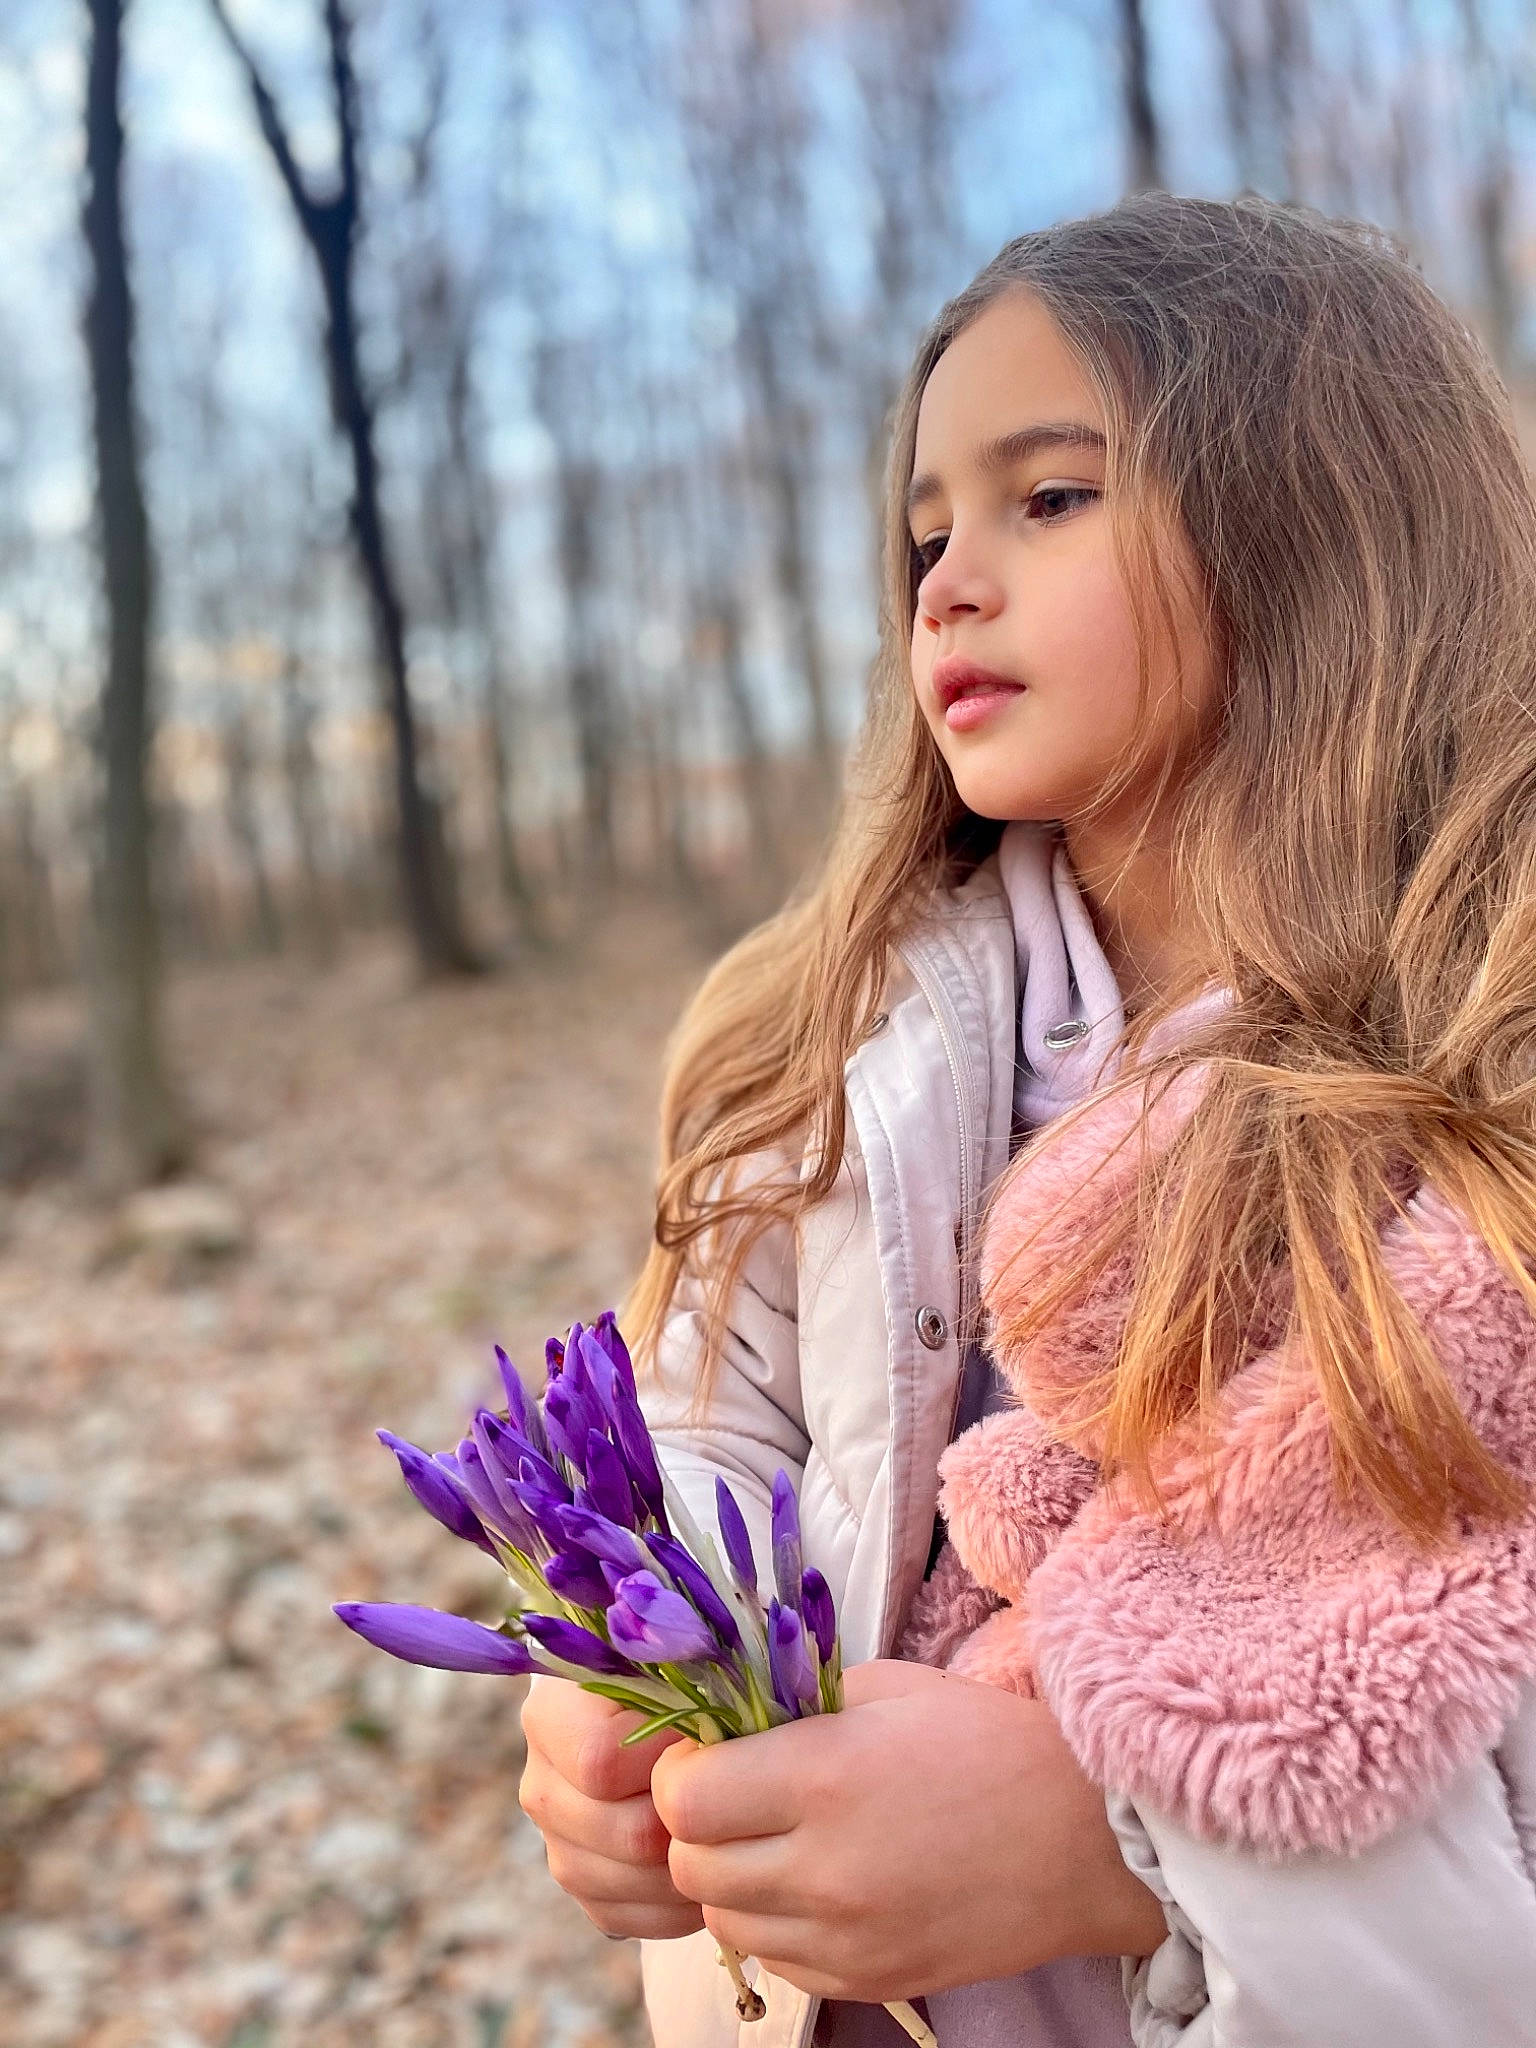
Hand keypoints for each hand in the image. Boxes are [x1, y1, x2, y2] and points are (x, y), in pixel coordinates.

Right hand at [518, 1674, 704, 1940]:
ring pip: (625, 1885)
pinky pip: (625, 1918)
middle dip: (688, 1821)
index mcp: (553, 1712)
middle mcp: (541, 1780)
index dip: (667, 1761)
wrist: (675, 1705)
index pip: (602, 1763)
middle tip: (730, 1796)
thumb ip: (686, 1675)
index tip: (705, 1743)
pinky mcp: (580, 1884)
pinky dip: (673, 1904)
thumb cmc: (689, 1672)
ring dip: (686, 1867)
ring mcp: (555, 1840)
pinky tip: (702, 1863)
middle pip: (624, 1834)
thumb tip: (711, 1725)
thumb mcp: (682, 1658)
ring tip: (726, 1831)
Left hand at [650, 1658, 1166, 2002]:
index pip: (681, 1798)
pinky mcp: (870, 1979)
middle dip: (697, 1828)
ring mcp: (847, 1937)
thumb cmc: (986, 1743)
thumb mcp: (886, 1689)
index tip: (707, 1754)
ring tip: (778, 1838)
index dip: (680, 1772)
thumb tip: (719, 1719)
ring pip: (726, 1923)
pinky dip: (779, 1926)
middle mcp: (825, 1867)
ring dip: (733, 1879)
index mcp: (824, 1777)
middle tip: (736, 1795)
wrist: (1086, 1838)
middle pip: (691, 1867)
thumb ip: (792, 1703)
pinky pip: (779, 1963)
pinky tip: (819, 1882)